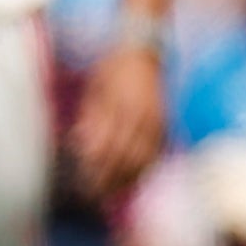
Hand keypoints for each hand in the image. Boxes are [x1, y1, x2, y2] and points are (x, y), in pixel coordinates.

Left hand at [67, 43, 164, 203]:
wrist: (144, 51)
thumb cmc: (112, 69)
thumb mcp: (95, 89)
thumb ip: (90, 117)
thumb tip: (80, 146)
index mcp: (121, 104)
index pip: (107, 145)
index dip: (95, 168)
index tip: (83, 183)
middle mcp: (141, 114)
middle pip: (126, 156)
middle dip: (110, 178)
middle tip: (94, 194)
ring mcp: (156, 118)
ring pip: (144, 157)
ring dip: (128, 178)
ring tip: (113, 192)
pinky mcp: (165, 122)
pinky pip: (157, 150)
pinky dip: (146, 168)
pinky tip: (135, 178)